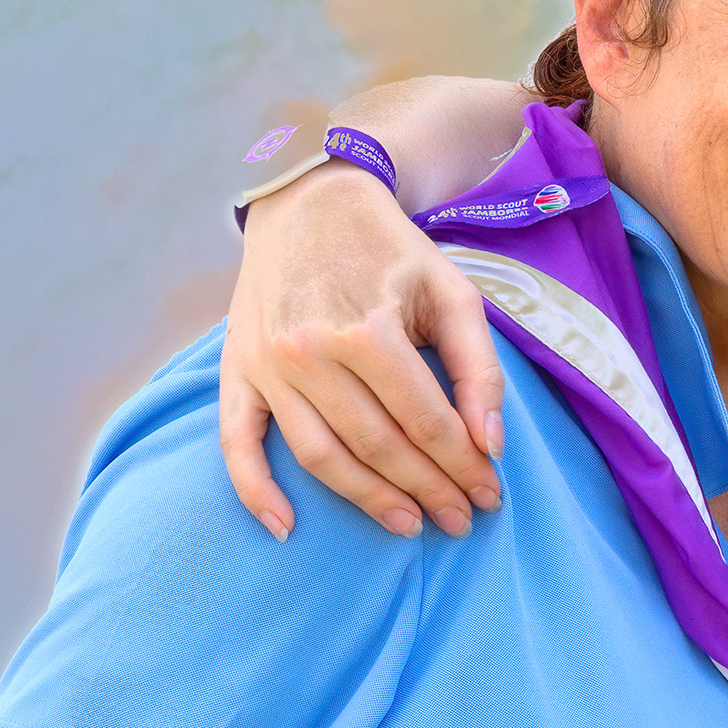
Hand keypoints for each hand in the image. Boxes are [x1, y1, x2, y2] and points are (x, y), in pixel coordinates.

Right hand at [219, 165, 503, 538]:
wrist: (309, 200)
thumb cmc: (392, 251)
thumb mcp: (453, 295)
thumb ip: (478, 370)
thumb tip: (490, 444)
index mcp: (370, 332)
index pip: (426, 424)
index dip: (464, 467)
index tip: (491, 495)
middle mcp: (310, 353)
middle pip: (378, 447)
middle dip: (428, 491)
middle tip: (462, 520)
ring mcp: (266, 365)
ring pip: (321, 456)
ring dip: (367, 501)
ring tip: (409, 525)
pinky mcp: (237, 369)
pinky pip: (236, 442)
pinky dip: (255, 490)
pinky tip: (286, 526)